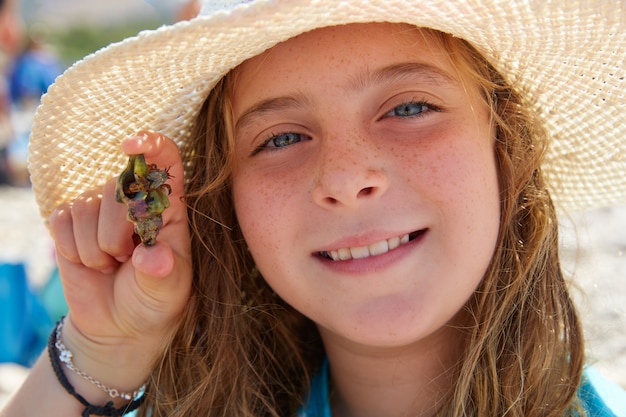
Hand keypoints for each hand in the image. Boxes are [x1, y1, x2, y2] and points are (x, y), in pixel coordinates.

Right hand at [48, 131, 191, 397]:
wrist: (121, 325)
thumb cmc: (155, 301)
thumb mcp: (168, 291)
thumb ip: (163, 272)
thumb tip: (152, 257)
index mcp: (169, 208)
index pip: (166, 161)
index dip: (151, 145)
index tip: (132, 145)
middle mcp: (134, 199)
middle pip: (118, 187)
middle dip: (118, 233)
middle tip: (129, 260)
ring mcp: (100, 208)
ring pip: (87, 207)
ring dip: (95, 249)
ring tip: (112, 265)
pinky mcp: (70, 222)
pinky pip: (61, 221)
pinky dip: (72, 250)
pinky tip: (90, 263)